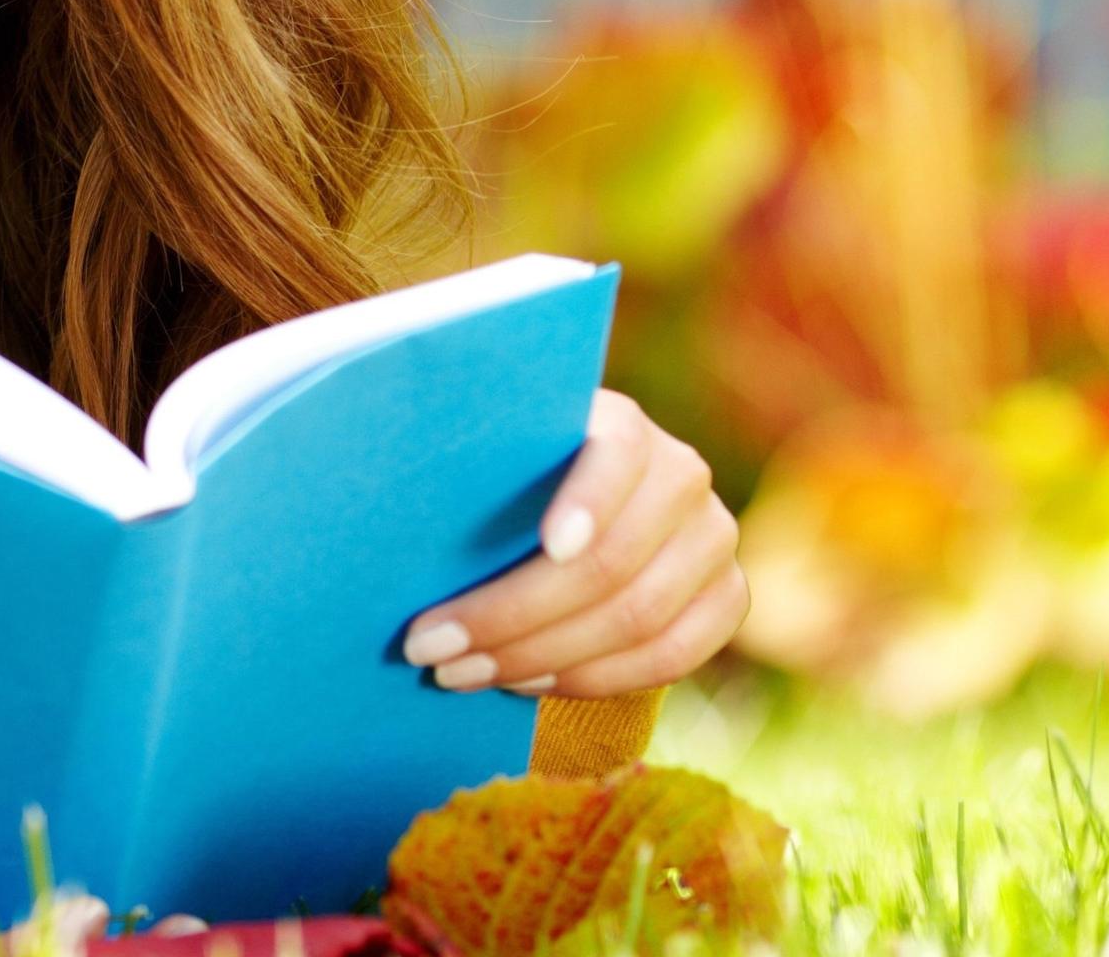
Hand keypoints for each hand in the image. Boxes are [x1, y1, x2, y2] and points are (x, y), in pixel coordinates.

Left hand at [399, 389, 744, 699]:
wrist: (569, 504)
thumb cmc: (502, 479)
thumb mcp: (490, 458)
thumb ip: (468, 469)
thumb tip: (382, 488)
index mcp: (621, 423)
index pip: (616, 454)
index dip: (588, 501)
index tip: (547, 545)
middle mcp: (682, 474)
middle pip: (613, 564)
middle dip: (512, 616)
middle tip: (431, 649)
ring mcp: (712, 538)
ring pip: (640, 619)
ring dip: (541, 658)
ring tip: (461, 675)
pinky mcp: (726, 597)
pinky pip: (672, 656)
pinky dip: (594, 679)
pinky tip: (528, 684)